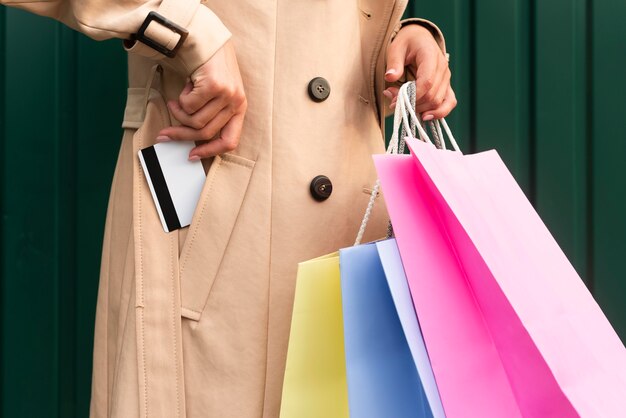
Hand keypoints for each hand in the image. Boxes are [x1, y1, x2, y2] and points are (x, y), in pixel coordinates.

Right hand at [156, 41, 246, 159]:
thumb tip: (189, 138)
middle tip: (166, 134)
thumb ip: (210, 114)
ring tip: (177, 101)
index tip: (192, 155)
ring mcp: (227, 94)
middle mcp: (236, 102)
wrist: (207, 40)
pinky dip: (181, 99)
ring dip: (180, 113)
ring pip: (195, 121)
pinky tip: (185, 87)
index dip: (209, 151)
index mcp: (239, 108)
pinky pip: (189, 105)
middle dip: (182, 135)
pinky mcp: (214, 86)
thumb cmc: (210, 67)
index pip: (229, 141)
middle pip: (206, 133)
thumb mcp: (216, 95)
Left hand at [384, 24, 455, 120]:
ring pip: (439, 102)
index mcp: (431, 56)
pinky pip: (449, 103)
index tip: (395, 101)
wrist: (420, 39)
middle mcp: (442, 68)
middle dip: (412, 104)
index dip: (413, 95)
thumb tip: (390, 77)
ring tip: (403, 106)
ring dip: (419, 109)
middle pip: (432, 95)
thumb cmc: (407, 43)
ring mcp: (446, 78)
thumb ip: (394, 63)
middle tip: (393, 102)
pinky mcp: (446, 86)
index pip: (427, 81)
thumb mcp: (396, 48)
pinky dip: (439, 113)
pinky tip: (424, 116)